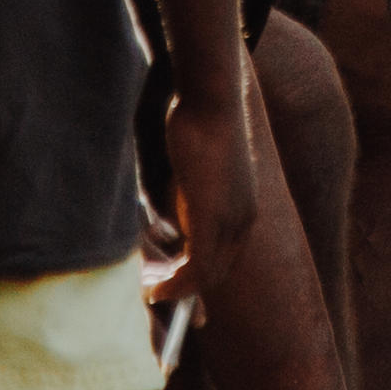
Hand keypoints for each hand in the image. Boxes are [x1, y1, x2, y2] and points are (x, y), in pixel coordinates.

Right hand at [152, 77, 256, 313]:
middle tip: (151, 290)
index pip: (223, 258)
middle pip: (215, 272)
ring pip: (206, 275)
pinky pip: (197, 267)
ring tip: (147, 288)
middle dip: (182, 288)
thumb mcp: (190, 174)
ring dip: (174, 287)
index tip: (170, 283)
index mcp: (243, 209)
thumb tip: (165, 231)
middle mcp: (243, 219)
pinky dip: (175, 284)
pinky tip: (153, 287)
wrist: (210, 99)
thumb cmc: (195, 125)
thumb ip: (182, 205)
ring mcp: (232, 221)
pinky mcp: (213, 218)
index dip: (195, 277)